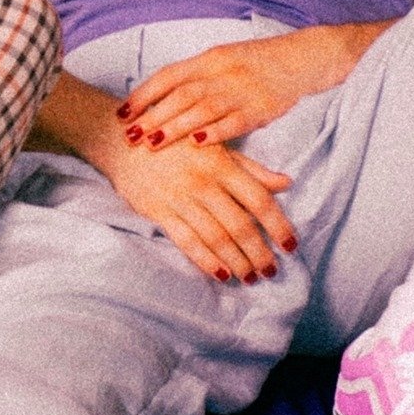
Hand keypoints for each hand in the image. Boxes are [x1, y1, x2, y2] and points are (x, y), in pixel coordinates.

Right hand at [102, 133, 296, 282]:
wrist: (122, 138)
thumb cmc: (174, 142)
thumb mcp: (215, 146)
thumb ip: (250, 168)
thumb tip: (286, 183)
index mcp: (221, 164)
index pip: (258, 200)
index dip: (278, 225)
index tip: (291, 246)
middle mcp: (203, 183)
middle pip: (240, 225)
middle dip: (259, 252)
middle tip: (271, 271)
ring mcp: (180, 198)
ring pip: (216, 237)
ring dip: (236, 261)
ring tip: (250, 276)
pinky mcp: (158, 211)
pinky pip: (186, 241)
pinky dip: (206, 260)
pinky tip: (221, 274)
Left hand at [119, 25, 379, 148]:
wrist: (303, 58)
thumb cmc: (256, 62)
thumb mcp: (222, 60)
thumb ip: (194, 77)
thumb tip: (159, 95)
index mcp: (209, 59)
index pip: (168, 76)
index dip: (143, 94)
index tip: (121, 112)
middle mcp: (221, 72)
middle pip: (180, 95)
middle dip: (152, 116)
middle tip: (128, 135)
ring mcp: (241, 89)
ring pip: (202, 109)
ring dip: (174, 127)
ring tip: (151, 143)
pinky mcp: (261, 107)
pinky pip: (235, 121)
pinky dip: (215, 132)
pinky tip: (197, 144)